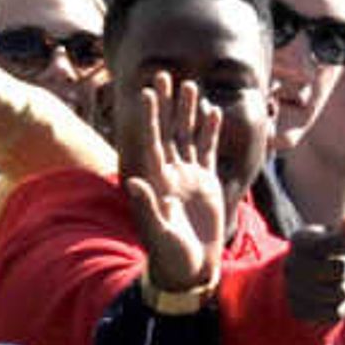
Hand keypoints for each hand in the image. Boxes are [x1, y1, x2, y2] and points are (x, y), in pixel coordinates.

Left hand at [124, 79, 230, 299]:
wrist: (190, 269)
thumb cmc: (170, 256)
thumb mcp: (158, 234)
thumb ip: (147, 208)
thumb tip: (133, 182)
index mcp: (157, 181)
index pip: (152, 141)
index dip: (149, 117)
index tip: (147, 93)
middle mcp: (170, 173)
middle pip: (167, 130)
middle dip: (165, 103)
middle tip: (163, 75)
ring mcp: (188, 176)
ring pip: (187, 135)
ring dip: (187, 111)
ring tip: (189, 84)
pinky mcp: (206, 183)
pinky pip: (206, 150)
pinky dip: (209, 130)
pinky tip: (212, 110)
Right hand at [283, 215, 344, 326]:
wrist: (303, 278)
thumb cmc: (329, 252)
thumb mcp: (338, 236)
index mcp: (300, 240)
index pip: (334, 243)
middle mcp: (291, 264)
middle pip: (341, 269)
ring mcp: (292, 289)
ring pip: (340, 293)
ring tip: (339, 282)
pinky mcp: (299, 311)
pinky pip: (335, 312)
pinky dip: (343, 306)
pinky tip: (337, 299)